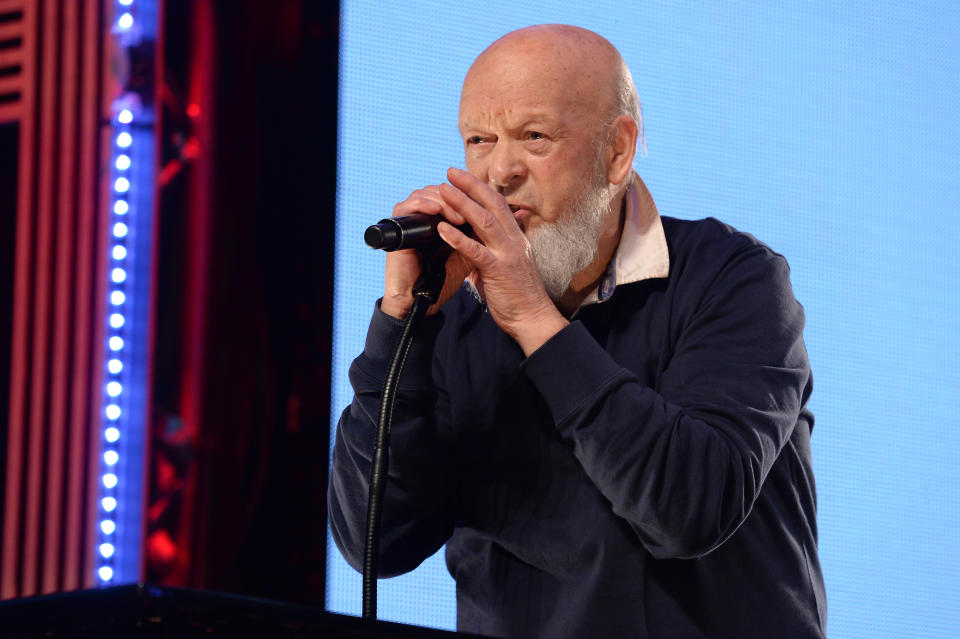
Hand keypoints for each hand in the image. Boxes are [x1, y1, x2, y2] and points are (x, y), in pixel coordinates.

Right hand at [381, 186, 473, 318]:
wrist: (420, 301)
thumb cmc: (442, 279)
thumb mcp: (467, 254)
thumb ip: (477, 236)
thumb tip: (499, 220)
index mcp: (436, 220)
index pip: (449, 194)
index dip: (466, 194)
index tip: (482, 207)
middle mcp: (421, 218)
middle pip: (436, 190)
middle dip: (456, 197)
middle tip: (470, 212)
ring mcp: (408, 222)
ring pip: (423, 195)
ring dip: (443, 201)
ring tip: (458, 216)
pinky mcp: (397, 230)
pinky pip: (405, 207)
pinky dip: (421, 204)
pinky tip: (435, 210)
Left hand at [436, 167, 567, 354]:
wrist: (533, 318)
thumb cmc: (517, 295)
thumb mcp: (504, 266)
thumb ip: (489, 251)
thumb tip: (471, 242)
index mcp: (515, 238)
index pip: (498, 204)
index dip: (480, 188)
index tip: (462, 178)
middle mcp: (513, 240)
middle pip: (492, 204)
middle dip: (470, 185)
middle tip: (450, 172)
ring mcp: (507, 254)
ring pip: (484, 221)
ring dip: (462, 203)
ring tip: (443, 191)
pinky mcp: (499, 270)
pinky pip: (476, 251)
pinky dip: (458, 238)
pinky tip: (442, 229)